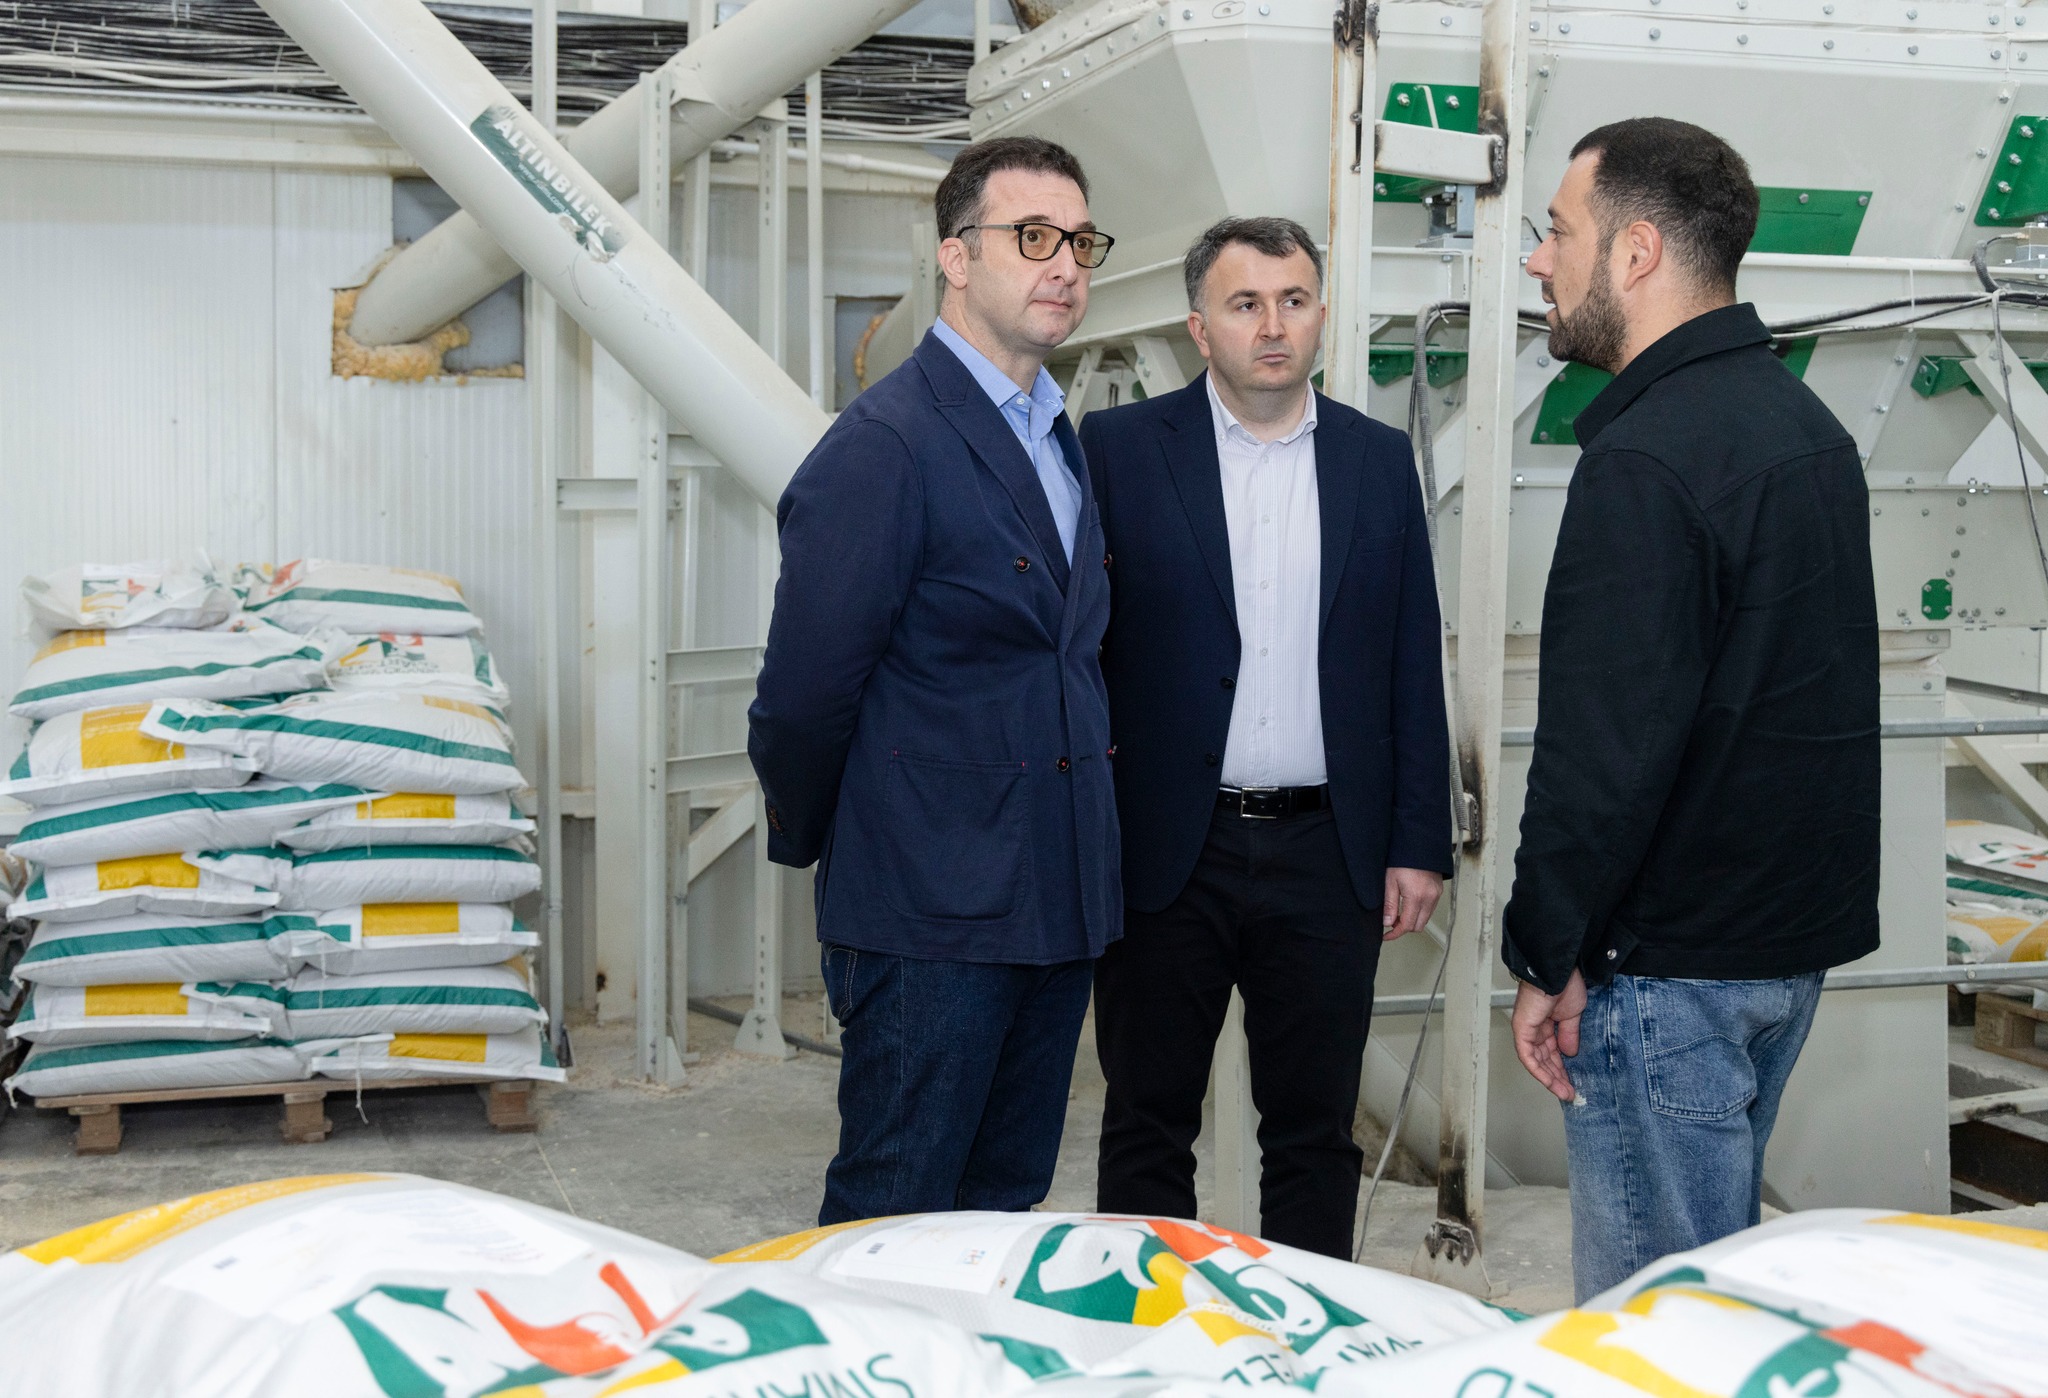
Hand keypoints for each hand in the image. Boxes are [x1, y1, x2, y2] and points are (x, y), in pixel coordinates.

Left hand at [1381, 867, 1443, 940]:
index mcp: (1416, 897)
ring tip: (1399, 913)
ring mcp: (1436, 895)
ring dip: (1412, 920)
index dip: (1395, 934)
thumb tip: (1388, 923)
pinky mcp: (1439, 891)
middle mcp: (1429, 898)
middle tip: (1391, 922)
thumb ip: (1389, 904)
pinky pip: (1430, 909)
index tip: (1386, 936)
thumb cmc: (1403, 860)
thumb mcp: (1390, 881)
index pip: (1406, 925)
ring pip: (1425, 919)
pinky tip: (1409, 905)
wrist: (1419, 844)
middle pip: (1418, 926)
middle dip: (1404, 928)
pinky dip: (1420, 912)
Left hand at [1511, 970, 1586, 1101]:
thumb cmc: (1566, 984)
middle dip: (1557, 1078)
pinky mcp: (1522, 1030)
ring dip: (1550, 1079)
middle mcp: (1534, 1027)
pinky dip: (1538, 1070)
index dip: (1562, 1068)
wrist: (1559, 972)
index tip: (1572, 1082)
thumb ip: (1569, 1035)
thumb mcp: (1572, 1015)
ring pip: (1536, 1061)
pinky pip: (1528, 1056)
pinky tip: (1551, 1082)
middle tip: (1569, 1092)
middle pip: (1543, 1059)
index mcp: (1545, 1023)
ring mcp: (1526, 1029)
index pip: (1551, 1052)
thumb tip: (1569, 1053)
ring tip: (1565, 1092)